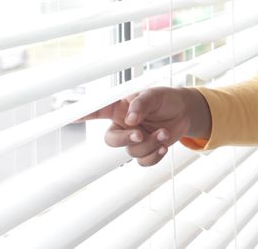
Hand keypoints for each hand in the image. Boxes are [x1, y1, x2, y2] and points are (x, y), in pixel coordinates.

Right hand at [82, 87, 211, 165]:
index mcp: (120, 109)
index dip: (85, 115)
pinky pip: (143, 162)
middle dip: (125, 140)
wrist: (184, 112)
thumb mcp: (153, 95)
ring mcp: (134, 140)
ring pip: (132, 152)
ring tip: (163, 133)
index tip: (73, 117)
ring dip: (150, 144)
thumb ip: (140, 104)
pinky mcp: (146, 150)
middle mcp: (123, 126)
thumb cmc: (165, 99)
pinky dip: (154, 156)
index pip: (99, 111)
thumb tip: (129, 119)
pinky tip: (163, 146)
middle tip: (140, 133)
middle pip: (111, 140)